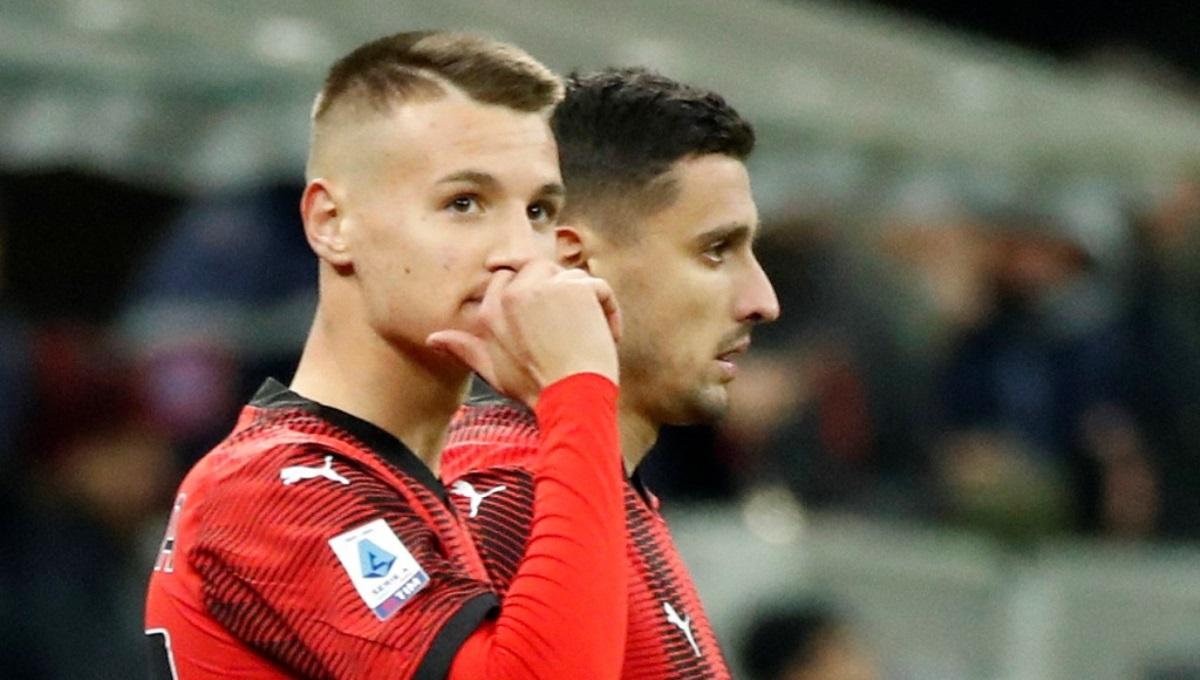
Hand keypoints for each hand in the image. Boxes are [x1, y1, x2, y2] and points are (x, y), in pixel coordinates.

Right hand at [427, 260, 620, 406]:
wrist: (571, 397)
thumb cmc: (535, 388)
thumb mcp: (493, 371)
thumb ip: (465, 349)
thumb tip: (434, 339)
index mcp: (490, 311)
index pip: (507, 275)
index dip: (532, 287)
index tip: (550, 312)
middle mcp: (512, 293)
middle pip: (540, 268)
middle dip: (560, 290)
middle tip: (573, 324)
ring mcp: (544, 287)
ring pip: (571, 277)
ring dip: (587, 303)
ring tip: (592, 334)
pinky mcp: (575, 288)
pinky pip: (598, 285)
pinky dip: (609, 310)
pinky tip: (609, 334)